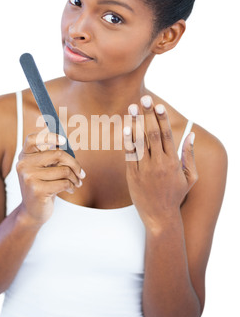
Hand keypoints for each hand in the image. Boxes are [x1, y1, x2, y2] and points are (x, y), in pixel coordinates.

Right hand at [16, 127, 84, 225]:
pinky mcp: (37, 190)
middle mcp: (23, 164)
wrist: (32, 212)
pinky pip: (64, 183)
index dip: (49, 136)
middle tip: (82, 173)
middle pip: (57, 154)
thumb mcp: (45, 170)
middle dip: (75, 164)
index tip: (64, 141)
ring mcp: (29, 177)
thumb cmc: (43, 186)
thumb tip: (69, 147)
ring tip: (76, 183)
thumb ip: (53, 157)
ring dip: (75, 178)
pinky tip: (71, 189)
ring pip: (64, 170)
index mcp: (24, 156)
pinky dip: (71, 186)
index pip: (32, 138)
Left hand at [123, 95, 197, 227]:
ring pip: (139, 142)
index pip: (166, 135)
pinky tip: (125, 128)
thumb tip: (191, 135)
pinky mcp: (132, 175)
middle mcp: (158, 164)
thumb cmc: (175, 195)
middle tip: (143, 99)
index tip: (158, 105)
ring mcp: (144, 169)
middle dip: (147, 115)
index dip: (162, 118)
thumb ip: (190, 155)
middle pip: (152, 134)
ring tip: (131, 108)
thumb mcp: (189, 177)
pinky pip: (129, 155)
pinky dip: (127, 141)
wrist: (160, 217)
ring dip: (135, 123)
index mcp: (173, 162)